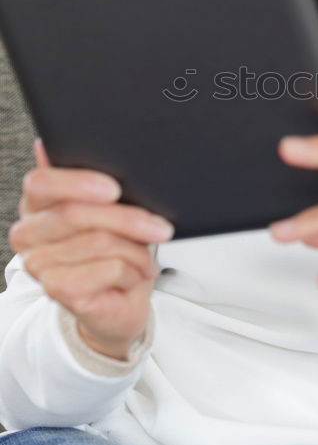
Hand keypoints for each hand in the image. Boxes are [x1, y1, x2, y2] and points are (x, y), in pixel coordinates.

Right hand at [9, 139, 173, 359]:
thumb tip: (50, 144)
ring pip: (99, 242)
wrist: (120, 301)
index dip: (78, 182)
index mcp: (36, 203)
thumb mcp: (109, 206)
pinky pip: (107, 268)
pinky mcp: (56, 289)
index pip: (41, 182)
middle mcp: (28, 232)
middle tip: (161, 227)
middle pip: (77, 213)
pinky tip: (135, 275)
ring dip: (136, 250)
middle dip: (128, 219)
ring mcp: (38, 263)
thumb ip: (88, 177)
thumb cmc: (115, 249)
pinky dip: (133, 271)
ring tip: (147, 256)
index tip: (115, 188)